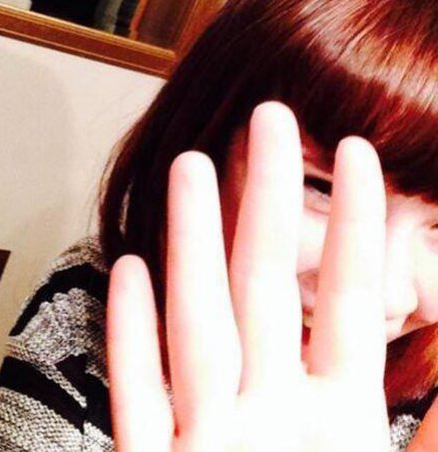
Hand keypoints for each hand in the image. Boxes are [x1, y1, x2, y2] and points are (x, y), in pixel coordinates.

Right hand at [107, 102, 436, 449]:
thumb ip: (435, 429)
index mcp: (339, 419)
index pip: (349, 301)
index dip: (356, 223)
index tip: (356, 149)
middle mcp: (272, 415)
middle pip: (264, 286)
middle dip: (268, 198)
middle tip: (268, 115)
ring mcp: (208, 440)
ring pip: (195, 324)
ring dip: (191, 242)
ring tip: (190, 164)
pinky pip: (139, 398)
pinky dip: (130, 339)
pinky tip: (126, 270)